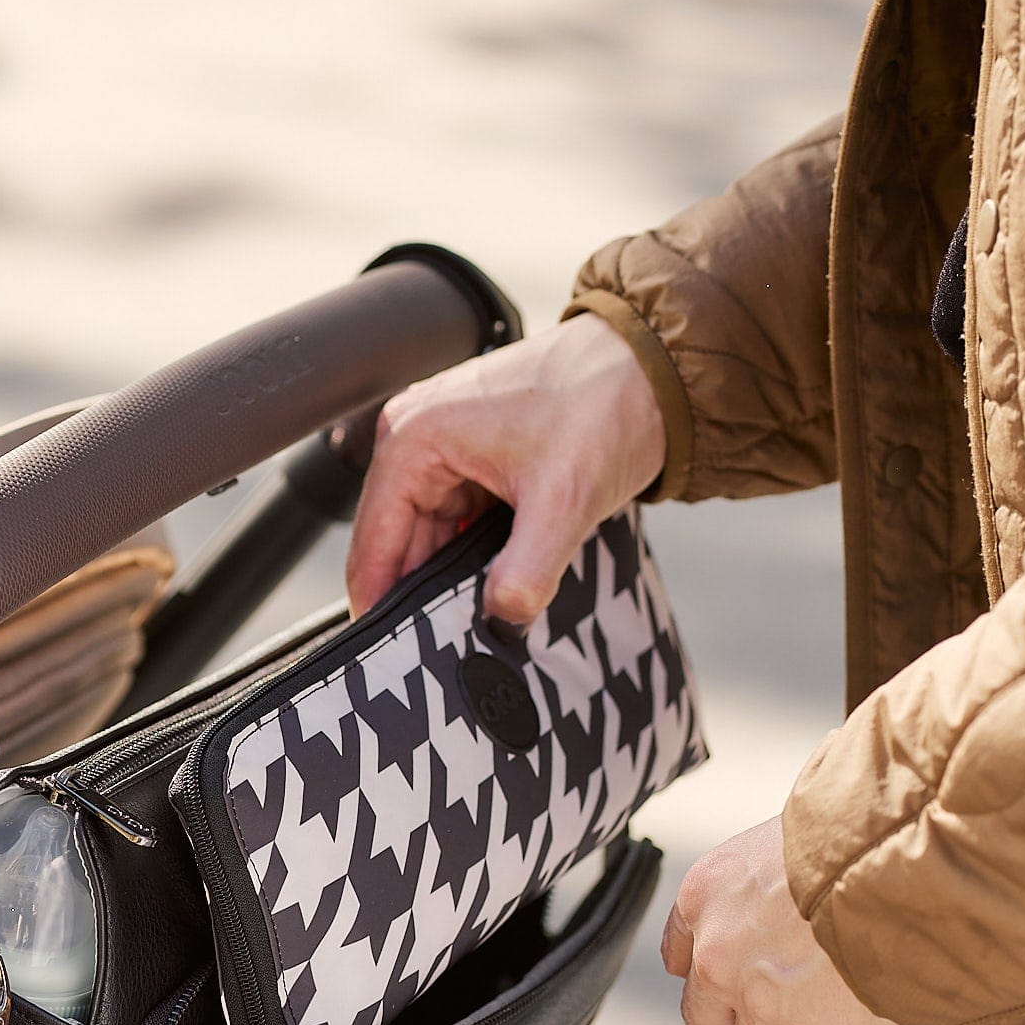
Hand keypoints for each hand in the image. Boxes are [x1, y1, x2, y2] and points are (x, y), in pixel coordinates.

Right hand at [345, 311, 668, 624]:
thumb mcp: (565, 499)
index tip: (393, 659)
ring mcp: (441, 445)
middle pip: (397, 545)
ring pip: (427, 537)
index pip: (373, 545)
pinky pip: (455, 520)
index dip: (381, 606)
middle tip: (448, 651)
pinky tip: (494, 585)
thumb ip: (527, 569)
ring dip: (449, 578)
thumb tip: (500, 621)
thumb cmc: (605, 404)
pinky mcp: (471, 455)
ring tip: (475, 622)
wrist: (650, 366)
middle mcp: (415, 436)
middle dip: (420, 596)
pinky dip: (471, 554)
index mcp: (415, 439)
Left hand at [660, 820, 900, 1024]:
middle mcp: (718, 954)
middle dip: (750, 1014)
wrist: (912, 856)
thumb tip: (789, 921)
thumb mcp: (788, 842)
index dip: (720, 971)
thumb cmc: (864, 834)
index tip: (747, 973)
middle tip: (800, 998)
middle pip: (708, 1017)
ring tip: (853, 1008)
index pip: (681, 955)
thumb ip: (768, 888)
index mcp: (705, 894)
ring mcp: (763, 1003)